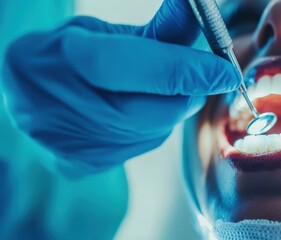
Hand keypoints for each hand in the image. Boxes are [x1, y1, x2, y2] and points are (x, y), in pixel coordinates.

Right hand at [2, 0, 239, 176]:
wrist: (26, 94)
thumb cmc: (69, 55)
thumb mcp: (105, 32)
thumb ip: (159, 31)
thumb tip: (200, 11)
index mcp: (70, 59)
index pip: (143, 70)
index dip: (190, 71)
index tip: (226, 71)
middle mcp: (70, 108)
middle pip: (160, 110)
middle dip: (190, 92)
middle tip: (198, 74)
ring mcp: (76, 143)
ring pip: (156, 129)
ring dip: (171, 107)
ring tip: (151, 86)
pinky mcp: (84, 164)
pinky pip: (142, 144)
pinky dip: (152, 124)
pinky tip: (133, 108)